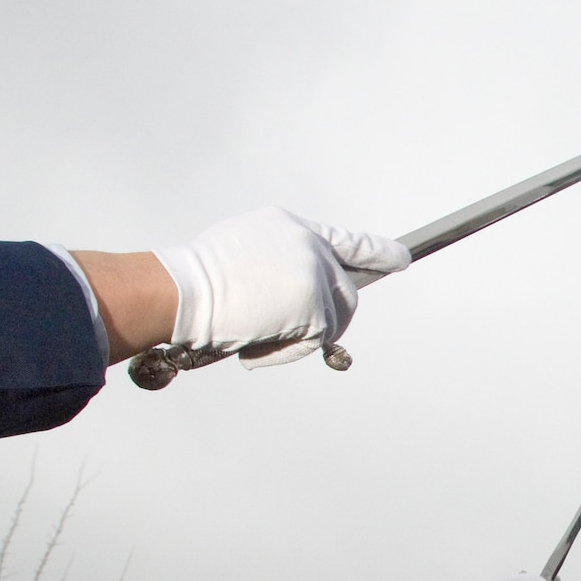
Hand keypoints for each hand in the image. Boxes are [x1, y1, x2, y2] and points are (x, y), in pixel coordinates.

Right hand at [154, 208, 410, 368]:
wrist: (180, 291)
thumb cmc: (195, 282)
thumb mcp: (243, 254)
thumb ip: (279, 265)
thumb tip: (295, 296)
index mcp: (290, 228)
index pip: (345, 241)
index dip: (376, 252)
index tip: (401, 258)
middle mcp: (310, 245)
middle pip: (346, 292)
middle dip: (327, 319)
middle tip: (287, 330)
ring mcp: (315, 273)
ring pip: (334, 320)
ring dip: (299, 337)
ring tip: (255, 330)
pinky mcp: (314, 304)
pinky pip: (316, 341)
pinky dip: (285, 351)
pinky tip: (254, 343)